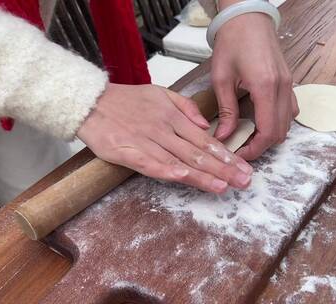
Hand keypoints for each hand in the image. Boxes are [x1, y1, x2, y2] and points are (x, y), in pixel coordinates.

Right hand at [77, 84, 252, 192]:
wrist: (90, 101)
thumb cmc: (126, 100)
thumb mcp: (160, 92)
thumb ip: (185, 107)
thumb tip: (207, 124)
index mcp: (173, 116)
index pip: (205, 140)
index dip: (225, 155)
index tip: (244, 167)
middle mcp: (164, 129)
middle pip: (198, 152)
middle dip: (224, 168)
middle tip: (244, 181)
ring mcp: (146, 141)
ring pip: (179, 159)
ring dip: (203, 175)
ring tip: (224, 186)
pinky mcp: (127, 151)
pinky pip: (150, 163)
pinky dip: (167, 171)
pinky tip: (184, 179)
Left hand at [211, 12, 298, 159]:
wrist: (247, 19)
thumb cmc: (232, 43)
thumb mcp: (221, 78)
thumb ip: (226, 110)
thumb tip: (223, 136)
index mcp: (265, 87)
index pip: (267, 131)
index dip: (254, 149)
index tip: (238, 154)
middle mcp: (282, 88)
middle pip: (280, 132)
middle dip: (261, 146)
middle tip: (241, 149)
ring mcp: (289, 85)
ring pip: (287, 124)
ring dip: (270, 135)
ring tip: (248, 137)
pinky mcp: (289, 82)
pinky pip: (290, 111)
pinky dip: (278, 122)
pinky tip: (260, 121)